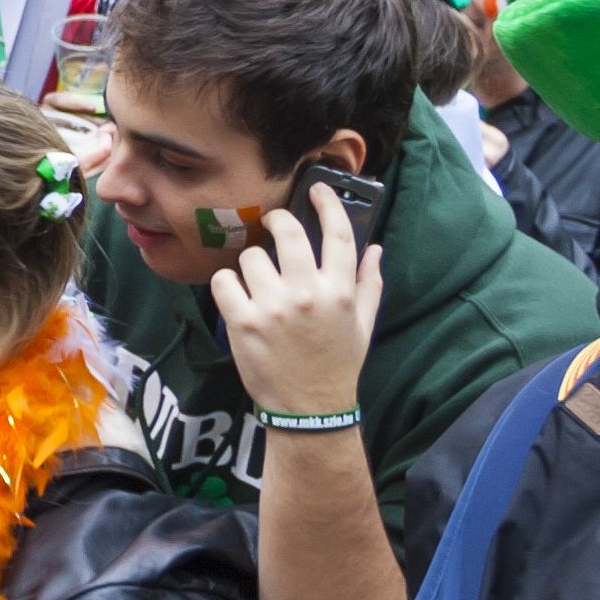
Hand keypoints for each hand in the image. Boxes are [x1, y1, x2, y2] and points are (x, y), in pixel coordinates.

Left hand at [211, 183, 383, 420]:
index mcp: (340, 292)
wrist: (311, 410)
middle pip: (286, 232)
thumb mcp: (363, 325)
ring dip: (251, 265)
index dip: (328, 204)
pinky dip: (227, 286)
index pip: (338, 234)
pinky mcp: (242, 322)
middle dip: (275, 222)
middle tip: (270, 225)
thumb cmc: (337, 364)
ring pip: (250, 257)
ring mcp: (273, 307)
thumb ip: (369, 284)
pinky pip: (224, 281)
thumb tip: (375, 248)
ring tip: (257, 283)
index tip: (318, 189)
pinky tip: (237, 298)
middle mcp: (307, 294)